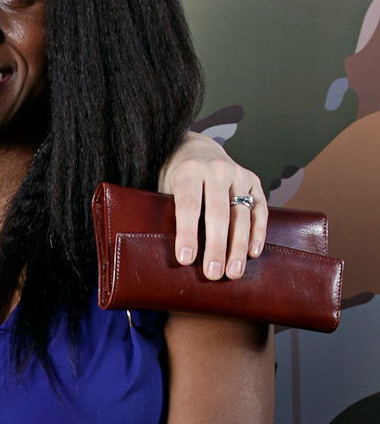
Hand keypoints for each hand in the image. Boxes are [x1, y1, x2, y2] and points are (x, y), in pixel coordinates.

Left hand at [157, 133, 266, 281]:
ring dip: (238, 246)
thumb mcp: (165, 188)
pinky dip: (258, 232)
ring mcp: (237, 174)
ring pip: (241, 214)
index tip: (186, 260)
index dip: (187, 234)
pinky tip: (253, 253)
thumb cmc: (177, 178)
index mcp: (188, 171)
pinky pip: (259, 209)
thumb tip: (174, 255)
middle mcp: (216, 170)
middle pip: (218, 213)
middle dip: (216, 246)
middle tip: (213, 274)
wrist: (197, 149)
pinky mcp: (253, 180)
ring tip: (233, 272)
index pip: (189, 206)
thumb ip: (169, 212)